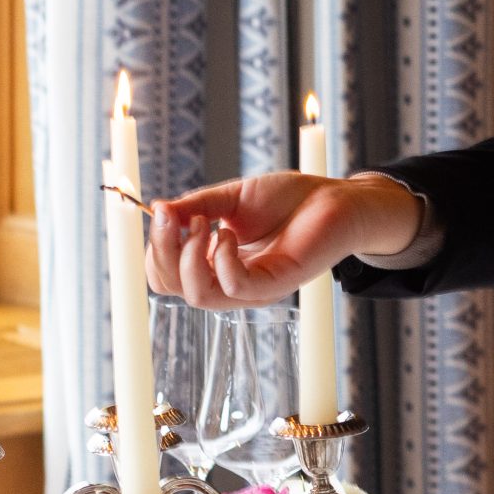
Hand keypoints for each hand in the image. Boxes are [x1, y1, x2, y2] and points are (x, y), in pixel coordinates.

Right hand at [145, 171, 422, 308]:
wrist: (337, 198)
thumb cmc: (289, 199)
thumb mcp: (231, 197)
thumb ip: (195, 206)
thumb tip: (155, 209)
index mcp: (216, 264)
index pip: (167, 276)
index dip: (156, 249)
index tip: (162, 213)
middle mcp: (230, 282)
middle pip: (174, 288)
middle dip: (164, 251)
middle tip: (175, 217)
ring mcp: (253, 287)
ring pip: (199, 295)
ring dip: (190, 256)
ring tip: (205, 223)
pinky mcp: (277, 284)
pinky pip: (235, 288)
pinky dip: (222, 259)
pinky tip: (229, 233)